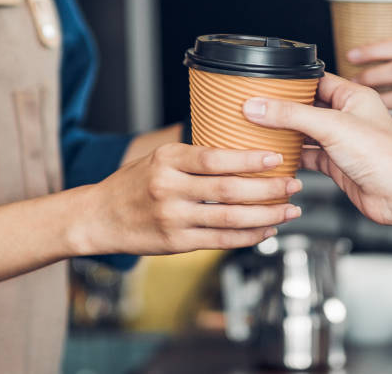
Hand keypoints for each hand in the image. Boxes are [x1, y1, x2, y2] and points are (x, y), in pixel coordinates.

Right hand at [78, 143, 302, 254]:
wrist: (98, 217)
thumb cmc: (132, 185)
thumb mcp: (157, 158)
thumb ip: (193, 156)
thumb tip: (240, 148)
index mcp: (166, 160)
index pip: (215, 158)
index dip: (249, 159)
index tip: (276, 158)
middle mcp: (168, 188)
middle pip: (228, 189)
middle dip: (267, 188)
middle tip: (293, 184)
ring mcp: (172, 218)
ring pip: (229, 218)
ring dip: (265, 215)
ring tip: (289, 210)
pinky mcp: (175, 243)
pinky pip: (220, 241)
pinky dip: (247, 237)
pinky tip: (266, 230)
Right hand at [241, 74, 391, 225]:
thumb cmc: (383, 156)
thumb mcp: (331, 126)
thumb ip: (291, 115)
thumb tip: (259, 106)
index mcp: (354, 96)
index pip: (316, 80)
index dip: (291, 82)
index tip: (265, 84)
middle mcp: (348, 116)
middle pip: (307, 107)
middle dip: (283, 109)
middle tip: (257, 107)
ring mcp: (342, 142)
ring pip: (305, 132)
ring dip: (285, 133)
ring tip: (259, 129)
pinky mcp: (337, 164)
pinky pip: (308, 156)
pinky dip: (292, 156)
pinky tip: (276, 156)